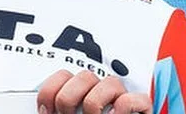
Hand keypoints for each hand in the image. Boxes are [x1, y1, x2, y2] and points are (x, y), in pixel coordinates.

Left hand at [37, 70, 151, 113]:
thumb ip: (58, 110)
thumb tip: (44, 111)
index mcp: (81, 92)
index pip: (63, 75)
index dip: (50, 91)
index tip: (46, 111)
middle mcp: (101, 91)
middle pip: (84, 76)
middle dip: (68, 99)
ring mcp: (121, 98)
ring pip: (110, 82)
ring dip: (93, 104)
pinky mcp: (141, 107)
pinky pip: (131, 99)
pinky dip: (121, 109)